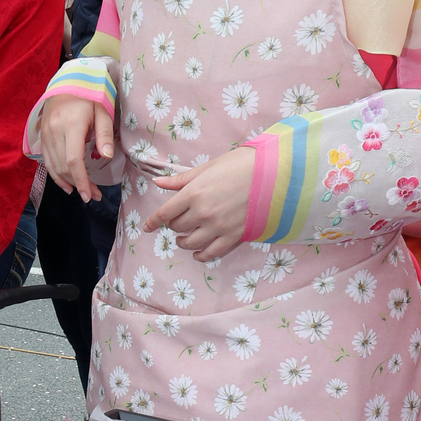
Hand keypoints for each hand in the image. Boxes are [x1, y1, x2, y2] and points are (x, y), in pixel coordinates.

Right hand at [39, 94, 113, 202]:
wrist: (65, 84)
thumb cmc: (88, 97)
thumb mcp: (102, 111)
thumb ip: (104, 134)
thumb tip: (108, 156)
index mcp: (71, 125)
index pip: (74, 160)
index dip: (81, 180)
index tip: (89, 194)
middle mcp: (54, 132)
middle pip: (64, 167)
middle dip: (78, 184)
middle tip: (93, 195)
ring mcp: (46, 135)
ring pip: (54, 167)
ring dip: (68, 183)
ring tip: (84, 192)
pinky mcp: (42, 137)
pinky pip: (48, 162)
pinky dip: (56, 176)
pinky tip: (67, 185)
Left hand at [143, 146, 255, 261]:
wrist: (273, 174)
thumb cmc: (240, 165)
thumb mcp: (207, 168)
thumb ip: (181, 180)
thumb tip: (158, 183)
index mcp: (194, 193)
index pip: (164, 213)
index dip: (153, 222)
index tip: (147, 227)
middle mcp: (202, 212)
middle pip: (177, 227)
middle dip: (173, 225)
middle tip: (176, 221)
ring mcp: (218, 226)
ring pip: (190, 243)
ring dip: (183, 242)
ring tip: (184, 239)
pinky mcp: (233, 236)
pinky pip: (211, 253)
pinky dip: (201, 255)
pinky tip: (198, 253)